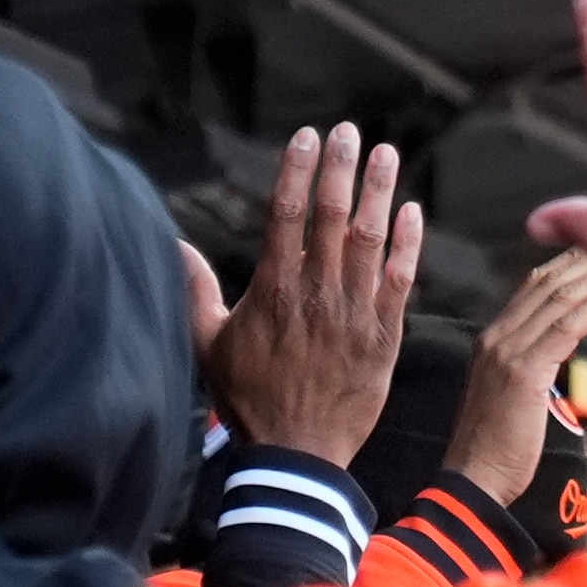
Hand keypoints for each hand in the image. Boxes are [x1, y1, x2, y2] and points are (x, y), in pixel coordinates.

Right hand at [184, 123, 420, 465]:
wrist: (297, 455)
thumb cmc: (248, 401)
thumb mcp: (209, 346)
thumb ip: (195, 291)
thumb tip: (174, 244)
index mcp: (273, 291)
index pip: (285, 215)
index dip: (296, 171)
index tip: (306, 137)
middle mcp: (316, 295)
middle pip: (331, 217)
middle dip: (340, 169)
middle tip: (348, 131)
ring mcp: (354, 315)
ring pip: (370, 242)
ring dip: (378, 193)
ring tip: (385, 153)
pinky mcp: (384, 339)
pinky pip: (401, 284)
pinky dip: (408, 247)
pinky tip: (411, 212)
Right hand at [444, 251, 586, 506]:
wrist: (474, 480)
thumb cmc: (497, 452)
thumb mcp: (511, 399)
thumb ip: (529, 371)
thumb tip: (554, 359)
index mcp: (490, 341)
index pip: (531, 290)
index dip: (566, 269)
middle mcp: (495, 339)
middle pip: (544, 285)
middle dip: (584, 263)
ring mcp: (506, 353)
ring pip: (557, 300)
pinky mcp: (523, 372)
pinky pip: (565, 328)